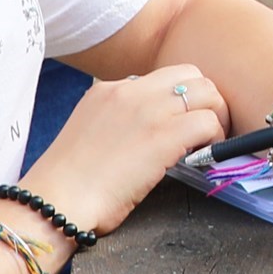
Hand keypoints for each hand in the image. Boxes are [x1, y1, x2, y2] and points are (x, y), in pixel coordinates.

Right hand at [23, 66, 231, 245]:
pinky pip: (208, 122)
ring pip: (207, 92)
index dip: (178, 100)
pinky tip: (207, 156)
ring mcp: (148, 110)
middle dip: (205, 99)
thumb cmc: (68, 183)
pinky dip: (216, 138)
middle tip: (207, 129)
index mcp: (107, 90)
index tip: (182, 122)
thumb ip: (118, 123)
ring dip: (216, 116)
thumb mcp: (90, 134)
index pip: (159, 79)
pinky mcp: (164, 135)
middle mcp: (129, 91)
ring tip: (211, 142)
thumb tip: (147, 138)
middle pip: (190, 75)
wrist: (56, 199)